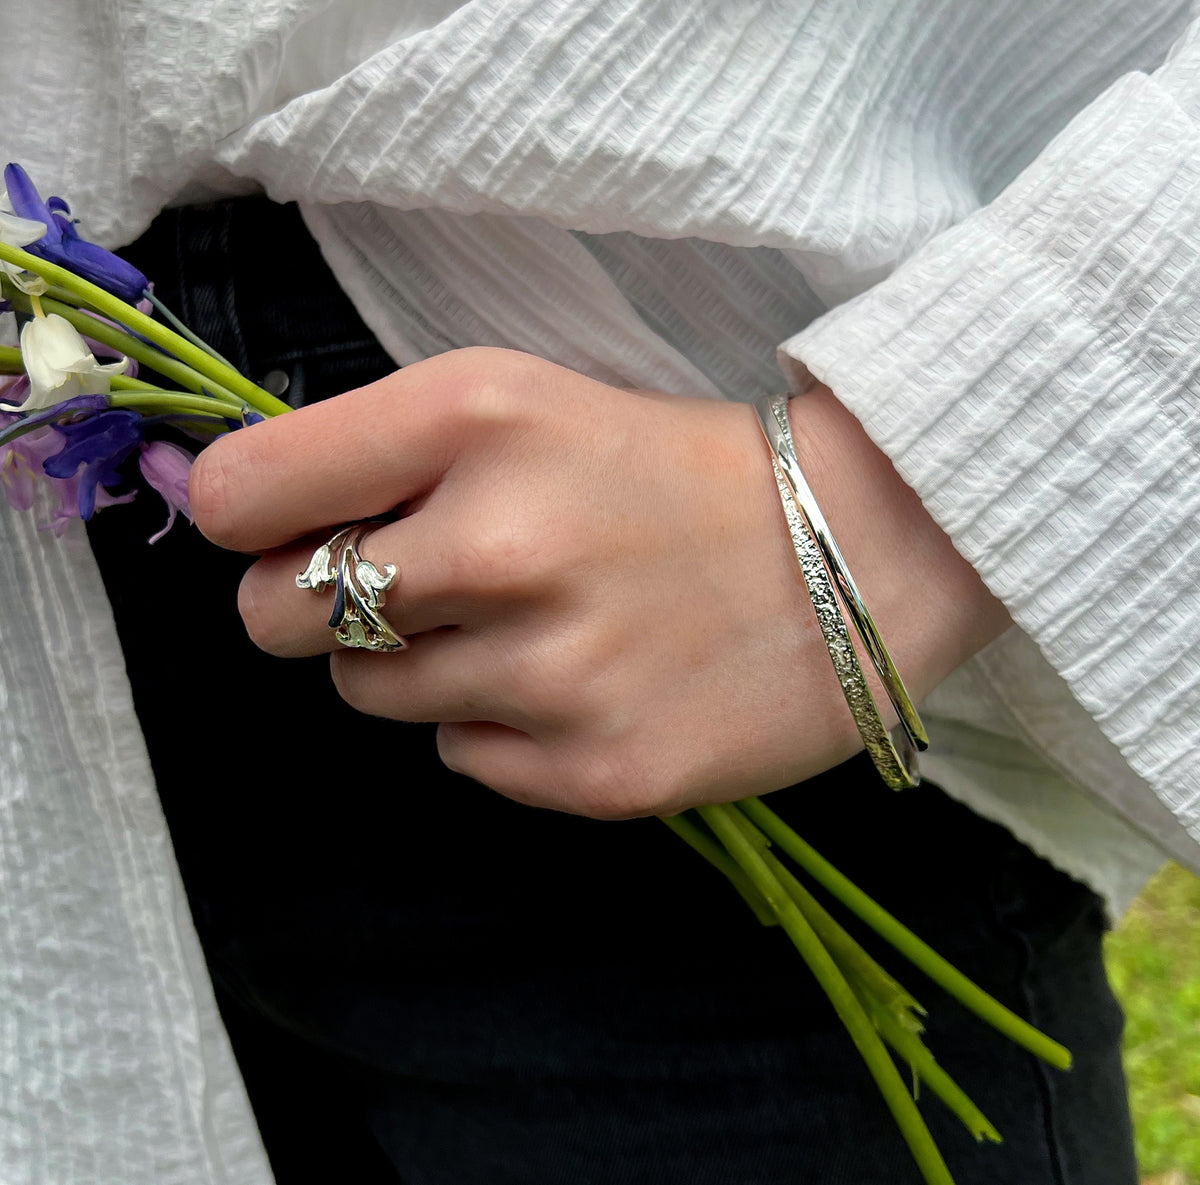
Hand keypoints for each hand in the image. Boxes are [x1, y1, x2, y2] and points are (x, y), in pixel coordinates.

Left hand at [189, 348, 1009, 818]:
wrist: (863, 552)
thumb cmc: (674, 469)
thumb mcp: (528, 404)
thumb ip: (382, 450)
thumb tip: (239, 515)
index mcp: (476, 417)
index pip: (241, 493)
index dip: (248, 513)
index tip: (289, 523)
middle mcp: (501, 544)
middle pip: (277, 615)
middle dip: (314, 602)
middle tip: (410, 583)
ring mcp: (550, 673)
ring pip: (369, 693)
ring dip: (422, 660)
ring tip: (530, 624)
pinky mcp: (594, 773)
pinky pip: (463, 754)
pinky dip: (498, 723)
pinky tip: (585, 680)